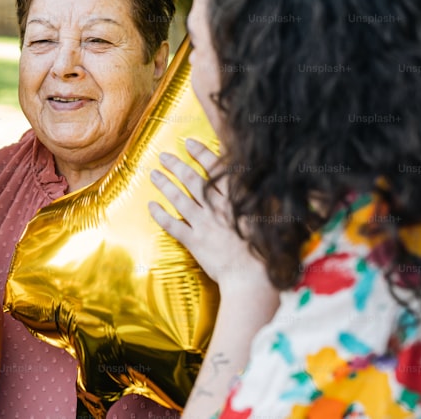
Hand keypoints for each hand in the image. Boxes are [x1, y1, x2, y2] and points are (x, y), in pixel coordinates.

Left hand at [149, 139, 268, 292]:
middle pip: (193, 181)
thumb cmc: (266, 249)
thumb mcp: (269, 216)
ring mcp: (204, 224)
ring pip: (180, 199)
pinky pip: (173, 225)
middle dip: (177, 166)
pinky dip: (161, 215)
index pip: (216, 170)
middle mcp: (217, 208)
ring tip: (153, 174)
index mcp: (235, 199)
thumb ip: (256, 197)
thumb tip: (253, 179)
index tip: (188, 143)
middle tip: (163, 156)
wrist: (253, 277)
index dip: (201, 154)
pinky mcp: (195, 242)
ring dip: (165, 185)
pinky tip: (151, 205)